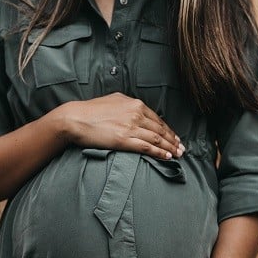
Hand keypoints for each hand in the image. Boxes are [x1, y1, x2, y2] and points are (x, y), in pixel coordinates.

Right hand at [58, 92, 184, 159]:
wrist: (75, 118)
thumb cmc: (90, 111)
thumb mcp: (113, 100)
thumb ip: (127, 104)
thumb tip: (135, 108)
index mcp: (134, 104)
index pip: (157, 119)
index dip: (168, 130)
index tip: (174, 137)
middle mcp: (136, 113)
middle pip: (160, 129)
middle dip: (173, 140)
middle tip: (182, 148)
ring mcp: (131, 127)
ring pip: (157, 138)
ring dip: (170, 147)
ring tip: (178, 154)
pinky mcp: (124, 139)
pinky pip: (147, 147)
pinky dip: (159, 152)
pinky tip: (167, 157)